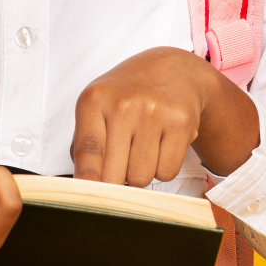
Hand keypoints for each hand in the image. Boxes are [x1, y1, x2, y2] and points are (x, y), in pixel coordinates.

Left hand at [70, 46, 220, 186]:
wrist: (173, 70)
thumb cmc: (127, 96)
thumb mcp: (97, 107)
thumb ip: (85, 145)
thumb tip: (83, 184)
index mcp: (94, 99)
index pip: (88, 149)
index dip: (87, 177)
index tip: (86, 194)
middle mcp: (124, 104)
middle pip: (114, 174)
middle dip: (115, 179)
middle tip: (121, 161)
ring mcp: (154, 112)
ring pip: (141, 178)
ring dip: (141, 172)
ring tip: (142, 147)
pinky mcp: (181, 123)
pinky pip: (167, 172)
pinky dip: (163, 167)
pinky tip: (161, 144)